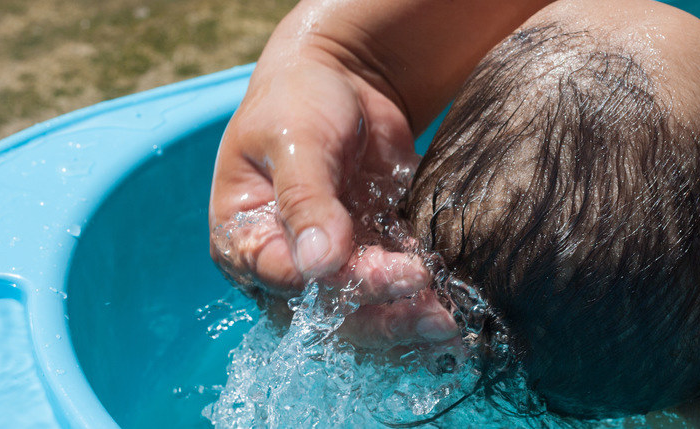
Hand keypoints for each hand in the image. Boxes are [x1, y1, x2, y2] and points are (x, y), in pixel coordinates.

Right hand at [209, 50, 456, 345]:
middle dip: (385, 319)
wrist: (341, 75)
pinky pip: (393, 286)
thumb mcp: (295, 140)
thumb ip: (305, 200)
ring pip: (363, 311)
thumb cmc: (298, 99)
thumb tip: (320, 266)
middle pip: (329, 313)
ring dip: (407, 320)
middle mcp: (283, 262)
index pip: (292, 283)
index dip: (346, 287)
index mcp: (245, 238)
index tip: (401, 275)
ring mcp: (328, 262)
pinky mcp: (367, 252)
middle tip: (440, 318)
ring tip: (452, 320)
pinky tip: (454, 296)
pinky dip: (421, 295)